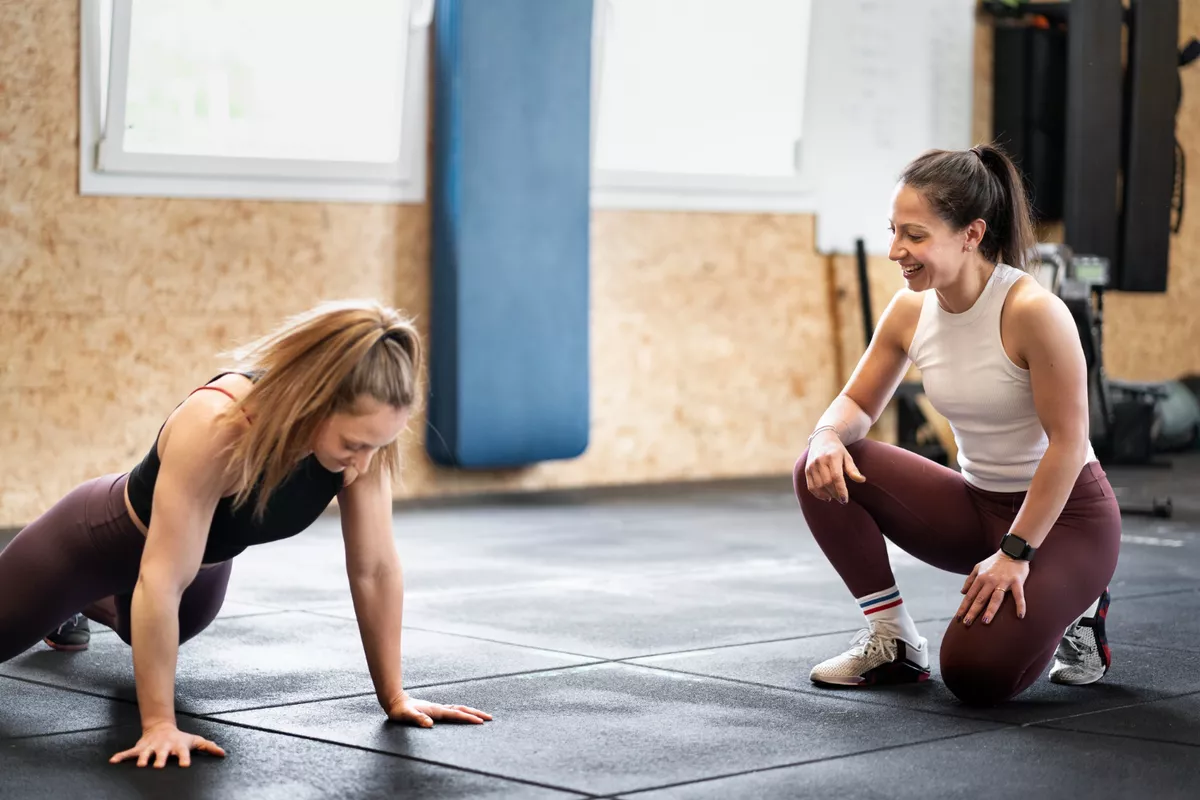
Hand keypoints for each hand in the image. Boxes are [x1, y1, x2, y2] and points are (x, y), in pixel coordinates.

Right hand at [109, 722, 225, 767]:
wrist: (162, 727)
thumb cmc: (180, 738)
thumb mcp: (195, 741)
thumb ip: (209, 747)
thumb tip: (223, 753)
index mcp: (177, 746)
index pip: (182, 752)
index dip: (184, 758)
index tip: (185, 765)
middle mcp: (164, 747)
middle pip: (162, 754)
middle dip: (160, 759)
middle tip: (159, 765)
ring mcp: (151, 747)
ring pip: (145, 753)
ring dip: (143, 758)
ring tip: (141, 764)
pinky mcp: (140, 748)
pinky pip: (129, 753)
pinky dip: (121, 756)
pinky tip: (113, 761)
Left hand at [385, 692, 492, 727]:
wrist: (395, 701)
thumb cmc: (400, 710)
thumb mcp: (407, 716)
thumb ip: (417, 719)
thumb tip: (430, 724)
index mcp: (436, 710)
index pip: (456, 714)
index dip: (468, 718)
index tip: (480, 722)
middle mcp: (439, 708)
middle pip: (462, 709)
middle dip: (476, 713)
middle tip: (490, 718)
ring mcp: (438, 709)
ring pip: (459, 709)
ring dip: (471, 712)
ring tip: (482, 716)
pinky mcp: (435, 710)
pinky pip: (454, 711)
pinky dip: (463, 712)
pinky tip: (464, 715)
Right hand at [804, 431, 864, 503]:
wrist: (821, 439)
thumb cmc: (837, 450)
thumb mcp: (847, 457)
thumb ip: (853, 470)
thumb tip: (862, 480)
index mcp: (832, 457)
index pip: (836, 477)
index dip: (841, 490)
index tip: (845, 500)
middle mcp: (820, 461)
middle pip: (827, 483)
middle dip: (835, 493)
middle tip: (842, 499)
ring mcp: (811, 465)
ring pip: (818, 486)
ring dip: (827, 495)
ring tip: (834, 497)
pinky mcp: (806, 470)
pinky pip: (811, 486)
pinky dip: (818, 494)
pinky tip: (826, 497)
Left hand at [957, 551, 1029, 625]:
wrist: (1012, 550)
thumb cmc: (995, 561)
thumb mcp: (979, 567)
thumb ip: (970, 579)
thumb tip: (962, 593)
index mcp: (981, 578)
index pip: (970, 595)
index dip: (964, 607)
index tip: (958, 618)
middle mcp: (990, 580)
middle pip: (980, 599)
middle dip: (972, 612)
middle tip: (966, 623)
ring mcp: (1003, 581)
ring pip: (995, 598)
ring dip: (990, 610)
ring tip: (985, 622)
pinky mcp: (1017, 582)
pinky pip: (1018, 595)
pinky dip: (1020, 605)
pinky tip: (1020, 616)